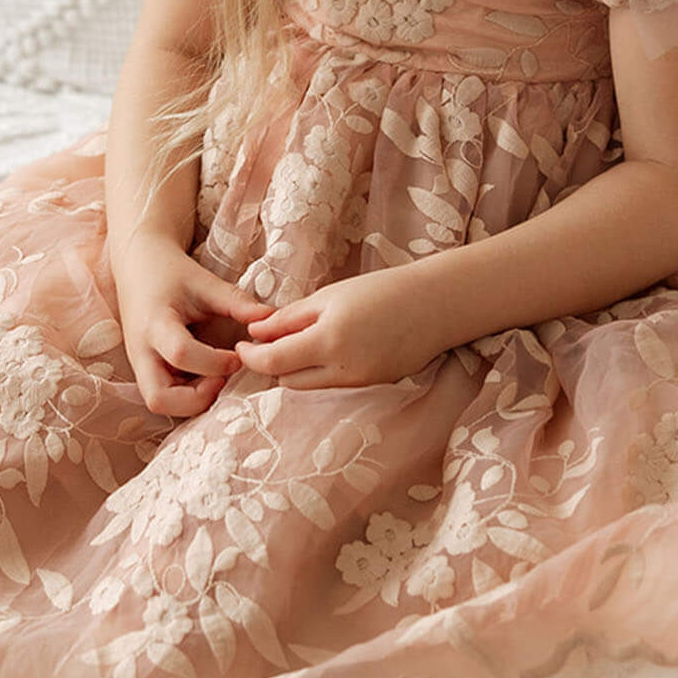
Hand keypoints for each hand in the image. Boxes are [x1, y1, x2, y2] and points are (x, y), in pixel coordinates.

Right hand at [114, 237, 276, 417]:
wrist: (138, 267)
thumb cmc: (172, 273)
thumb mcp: (204, 282)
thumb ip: (236, 302)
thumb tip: (271, 318)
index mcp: (155, 324)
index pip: (181, 353)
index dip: (215, 362)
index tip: (240, 355)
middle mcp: (141, 352)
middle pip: (159, 399)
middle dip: (196, 400)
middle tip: (222, 380)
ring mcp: (140, 365)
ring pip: (160, 404)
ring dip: (192, 402)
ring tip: (218, 379)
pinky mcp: (146, 371)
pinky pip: (164, 396)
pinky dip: (188, 397)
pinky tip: (208, 377)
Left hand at [234, 270, 446, 389]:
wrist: (436, 305)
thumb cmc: (382, 290)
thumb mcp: (330, 296)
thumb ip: (289, 318)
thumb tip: (254, 332)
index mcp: (328, 341)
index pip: (273, 363)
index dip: (251, 357)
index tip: (242, 344)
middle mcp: (342, 370)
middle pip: (287, 381)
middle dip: (273, 365)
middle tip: (268, 341)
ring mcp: (359, 383)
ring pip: (310, 386)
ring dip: (296, 370)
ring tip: (299, 341)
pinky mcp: (373, 387)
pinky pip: (334, 385)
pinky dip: (322, 371)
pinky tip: (329, 348)